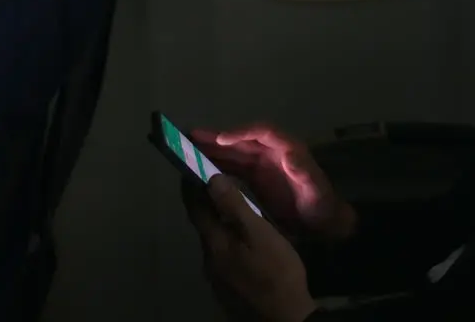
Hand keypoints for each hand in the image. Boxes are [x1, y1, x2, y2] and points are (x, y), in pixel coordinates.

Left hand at [183, 175, 319, 321]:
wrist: (283, 316)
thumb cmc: (275, 270)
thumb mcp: (260, 233)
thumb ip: (235, 206)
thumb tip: (212, 179)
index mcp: (214, 241)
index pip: (194, 208)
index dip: (191, 187)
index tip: (191, 168)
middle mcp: (208, 258)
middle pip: (202, 225)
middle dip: (206, 203)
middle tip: (217, 184)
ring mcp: (216, 276)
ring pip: (213, 241)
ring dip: (218, 223)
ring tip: (233, 209)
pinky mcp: (227, 287)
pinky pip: (222, 255)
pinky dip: (227, 240)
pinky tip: (242, 241)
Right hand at [190, 124, 354, 239]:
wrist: (323, 223)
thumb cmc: (321, 205)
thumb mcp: (316, 189)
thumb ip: (304, 173)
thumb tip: (290, 154)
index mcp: (286, 149)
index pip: (263, 132)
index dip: (241, 132)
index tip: (221, 139)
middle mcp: (271, 152)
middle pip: (241, 140)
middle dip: (217, 138)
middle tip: (189, 136)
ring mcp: (261, 164)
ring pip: (233, 153)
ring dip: (211, 150)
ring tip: (186, 148)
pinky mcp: (255, 178)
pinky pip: (232, 167)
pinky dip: (216, 166)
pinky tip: (198, 169)